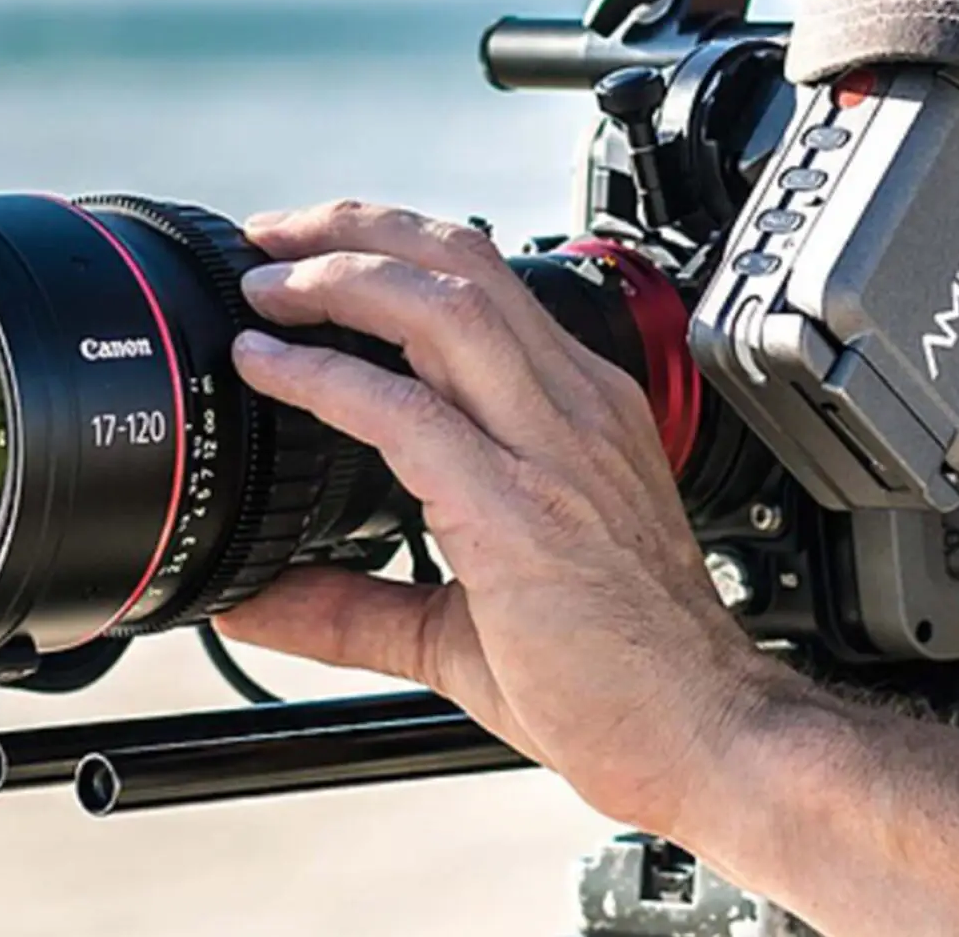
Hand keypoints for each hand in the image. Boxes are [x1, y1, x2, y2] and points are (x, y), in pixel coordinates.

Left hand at [210, 200, 790, 834]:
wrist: (703, 733)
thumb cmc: (621, 678)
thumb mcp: (463, 625)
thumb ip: (356, 605)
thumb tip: (255, 600)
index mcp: (579, 416)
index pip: (484, 288)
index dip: (392, 253)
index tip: (310, 262)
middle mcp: (573, 410)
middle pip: (462, 262)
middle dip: (358, 226)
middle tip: (271, 235)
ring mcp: (554, 450)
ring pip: (444, 303)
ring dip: (343, 274)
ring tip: (266, 281)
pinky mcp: (520, 509)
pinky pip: (408, 409)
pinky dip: (326, 376)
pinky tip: (269, 366)